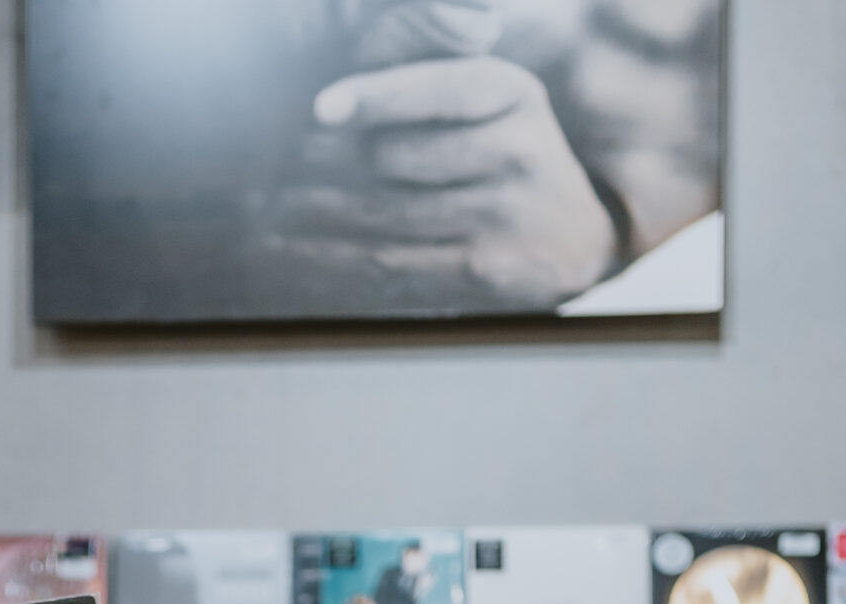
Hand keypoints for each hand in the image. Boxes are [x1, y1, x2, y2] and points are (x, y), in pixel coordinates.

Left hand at [279, 56, 614, 310]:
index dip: (380, 98)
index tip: (322, 109)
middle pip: (398, 158)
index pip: (441, 90)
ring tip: (269, 209)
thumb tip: (327, 107)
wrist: (576, 236)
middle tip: (271, 164)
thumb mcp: (493, 103)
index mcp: (512, 92)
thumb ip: (430, 90)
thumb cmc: (508, 154)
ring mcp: (503, 216)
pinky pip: (395, 266)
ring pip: (388, 218)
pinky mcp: (483, 271)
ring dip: (317, 218)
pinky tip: (294, 254)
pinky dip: (336, 262)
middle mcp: (516, 149)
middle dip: (324, 164)